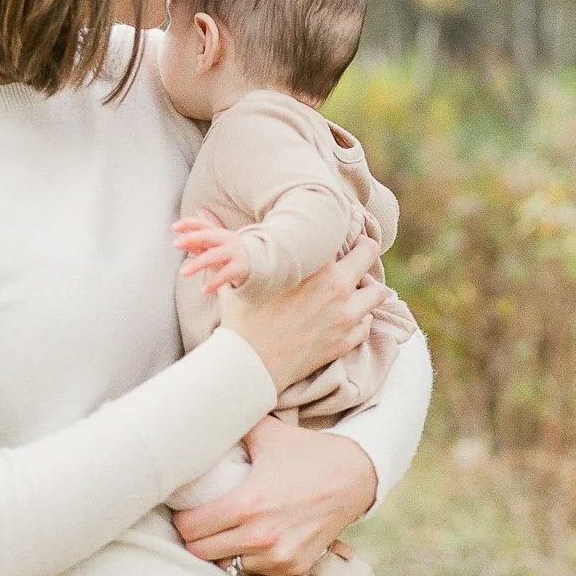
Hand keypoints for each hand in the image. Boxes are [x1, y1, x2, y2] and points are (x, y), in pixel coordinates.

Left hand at [171, 415, 378, 575]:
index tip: (185, 510)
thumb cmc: (307, 453)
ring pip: (227, 565)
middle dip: (196, 537)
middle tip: (199, 522)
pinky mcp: (294, 567)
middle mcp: (262, 536)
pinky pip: (256, 571)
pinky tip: (253, 539)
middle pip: (202, 552)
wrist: (355, 477)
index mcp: (248, 504)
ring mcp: (279, 556)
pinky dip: (249, 558)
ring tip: (225, 531)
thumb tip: (202, 414)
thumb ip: (232, 428)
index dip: (182, 519)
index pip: (191, 529)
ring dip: (222, 551)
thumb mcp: (267, 434)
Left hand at [173, 214, 251, 293]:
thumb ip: (198, 241)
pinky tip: (204, 290)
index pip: (202, 224)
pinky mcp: (239, 267)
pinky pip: (225, 275)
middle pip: (207, 236)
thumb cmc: (230, 252)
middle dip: (191, 238)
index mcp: (218, 232)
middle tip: (175, 244)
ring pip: (214, 256)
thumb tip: (179, 233)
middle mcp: (226, 239)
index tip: (173, 227)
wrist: (258, 261)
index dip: (188, 224)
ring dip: (198, 264)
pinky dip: (214, 283)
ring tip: (183, 272)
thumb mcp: (214, 246)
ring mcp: (233, 253)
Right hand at [217, 231, 383, 393]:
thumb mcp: (233, 274)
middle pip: (369, 253)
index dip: (343, 223)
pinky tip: (342, 317)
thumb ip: (221, 238)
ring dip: (366, 289)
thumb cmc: (240, 318)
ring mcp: (345, 316)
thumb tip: (198, 209)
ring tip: (352, 289)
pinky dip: (358, 319)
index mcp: (313, 264)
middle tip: (352, 254)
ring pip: (377, 292)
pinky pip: (366, 324)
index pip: (342, 229)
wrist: (249, 366)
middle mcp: (336, 287)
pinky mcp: (346, 341)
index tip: (341, 222)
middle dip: (362, 251)